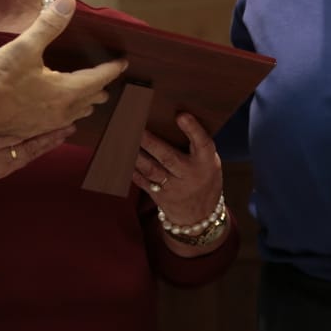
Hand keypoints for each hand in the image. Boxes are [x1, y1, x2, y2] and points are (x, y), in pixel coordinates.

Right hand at [0, 0, 127, 139]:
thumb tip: (67, 3)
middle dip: (101, 86)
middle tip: (108, 76)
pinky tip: (62, 109)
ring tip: (90, 93)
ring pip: (78, 112)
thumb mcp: (25, 47)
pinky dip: (70, 112)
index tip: (123, 62)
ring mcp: (49, 123)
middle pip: (92, 98)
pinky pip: (62, 121)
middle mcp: (63, 110)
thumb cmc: (0, 80)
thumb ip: (49, 24)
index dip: (112, 69)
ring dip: (86, 101)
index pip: (99, 78)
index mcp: (66, 91)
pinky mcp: (35, 130)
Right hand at [0, 126, 74, 190]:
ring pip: (31, 151)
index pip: (37, 145)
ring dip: (45, 141)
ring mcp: (7, 165)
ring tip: (60, 132)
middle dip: (53, 138)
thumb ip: (6, 138)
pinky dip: (33, 145)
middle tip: (70, 128)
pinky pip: (22, 153)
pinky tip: (37, 139)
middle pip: (37, 149)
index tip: (67, 128)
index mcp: (10, 158)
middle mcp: (12, 163)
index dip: (52, 135)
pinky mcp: (1, 165)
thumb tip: (25, 128)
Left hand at [133, 113, 224, 244]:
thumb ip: (196, 145)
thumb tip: (171, 117)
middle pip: (168, 157)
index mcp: (206, 162)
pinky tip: (121, 155)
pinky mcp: (159, 196)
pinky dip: (131, 168)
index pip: (203, 143)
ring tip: (124, 136)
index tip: (181, 115)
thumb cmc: (203, 176)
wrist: (200, 215)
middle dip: (151, 142)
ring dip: (136, 153)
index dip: (193, 129)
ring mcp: (174, 188)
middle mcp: (190, 175)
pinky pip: (142, 181)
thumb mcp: (209, 161)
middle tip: (137, 125)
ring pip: (151, 170)